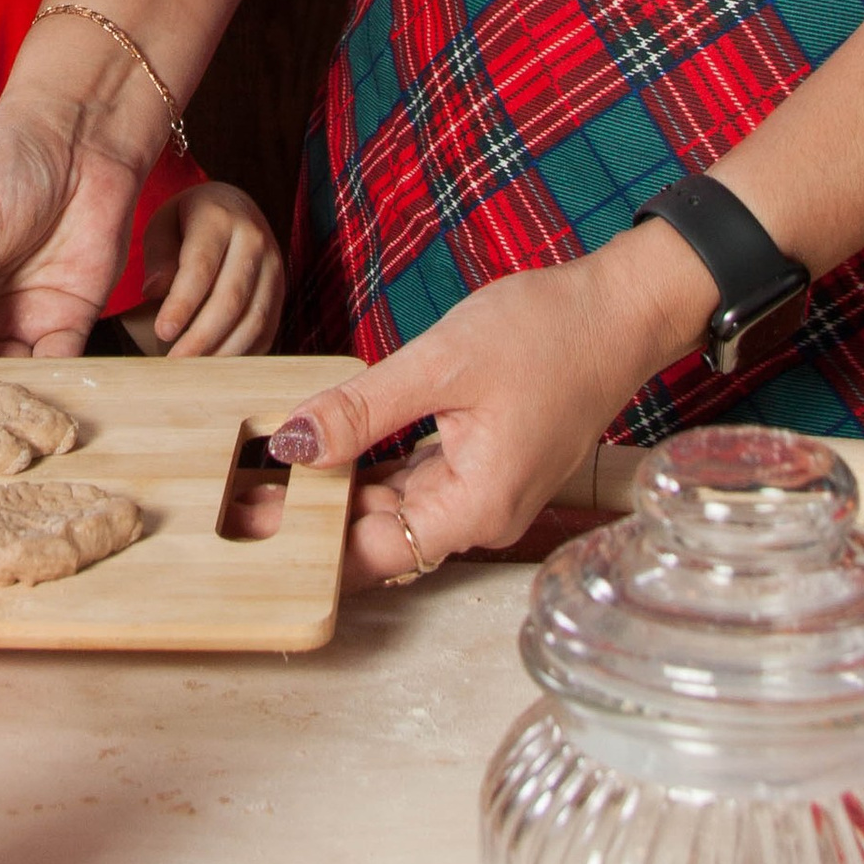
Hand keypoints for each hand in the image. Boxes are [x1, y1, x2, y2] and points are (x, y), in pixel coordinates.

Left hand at [129, 182, 283, 355]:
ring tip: (194, 370)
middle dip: (202, 336)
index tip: (162, 332)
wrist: (233, 209)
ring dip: (224, 351)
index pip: (201, 267)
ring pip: (254, 319)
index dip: (182, 304)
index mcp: (220, 219)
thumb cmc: (187, 222)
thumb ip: (157, 256)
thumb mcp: (163, 225)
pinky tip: (218, 364)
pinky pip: (267, 329)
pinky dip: (244, 352)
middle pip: (231, 299)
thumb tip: (153, 292)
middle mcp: (254, 240)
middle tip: (175, 362)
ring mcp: (274, 267)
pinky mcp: (281, 291)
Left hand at [271, 227, 708, 584]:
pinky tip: (330, 451)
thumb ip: (363, 408)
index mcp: (476, 507)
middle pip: (381, 539)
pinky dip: (373, 472)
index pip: (375, 554)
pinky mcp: (485, 466)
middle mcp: (483, 515)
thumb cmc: (549, 333)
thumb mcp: (442, 364)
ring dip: (339, 496)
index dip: (310, 545)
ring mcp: (486, 493)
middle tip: (242, 499)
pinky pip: (416, 484)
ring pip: (395, 511)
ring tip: (269, 479)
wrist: (621, 309)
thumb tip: (294, 443)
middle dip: (314, 521)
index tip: (254, 524)